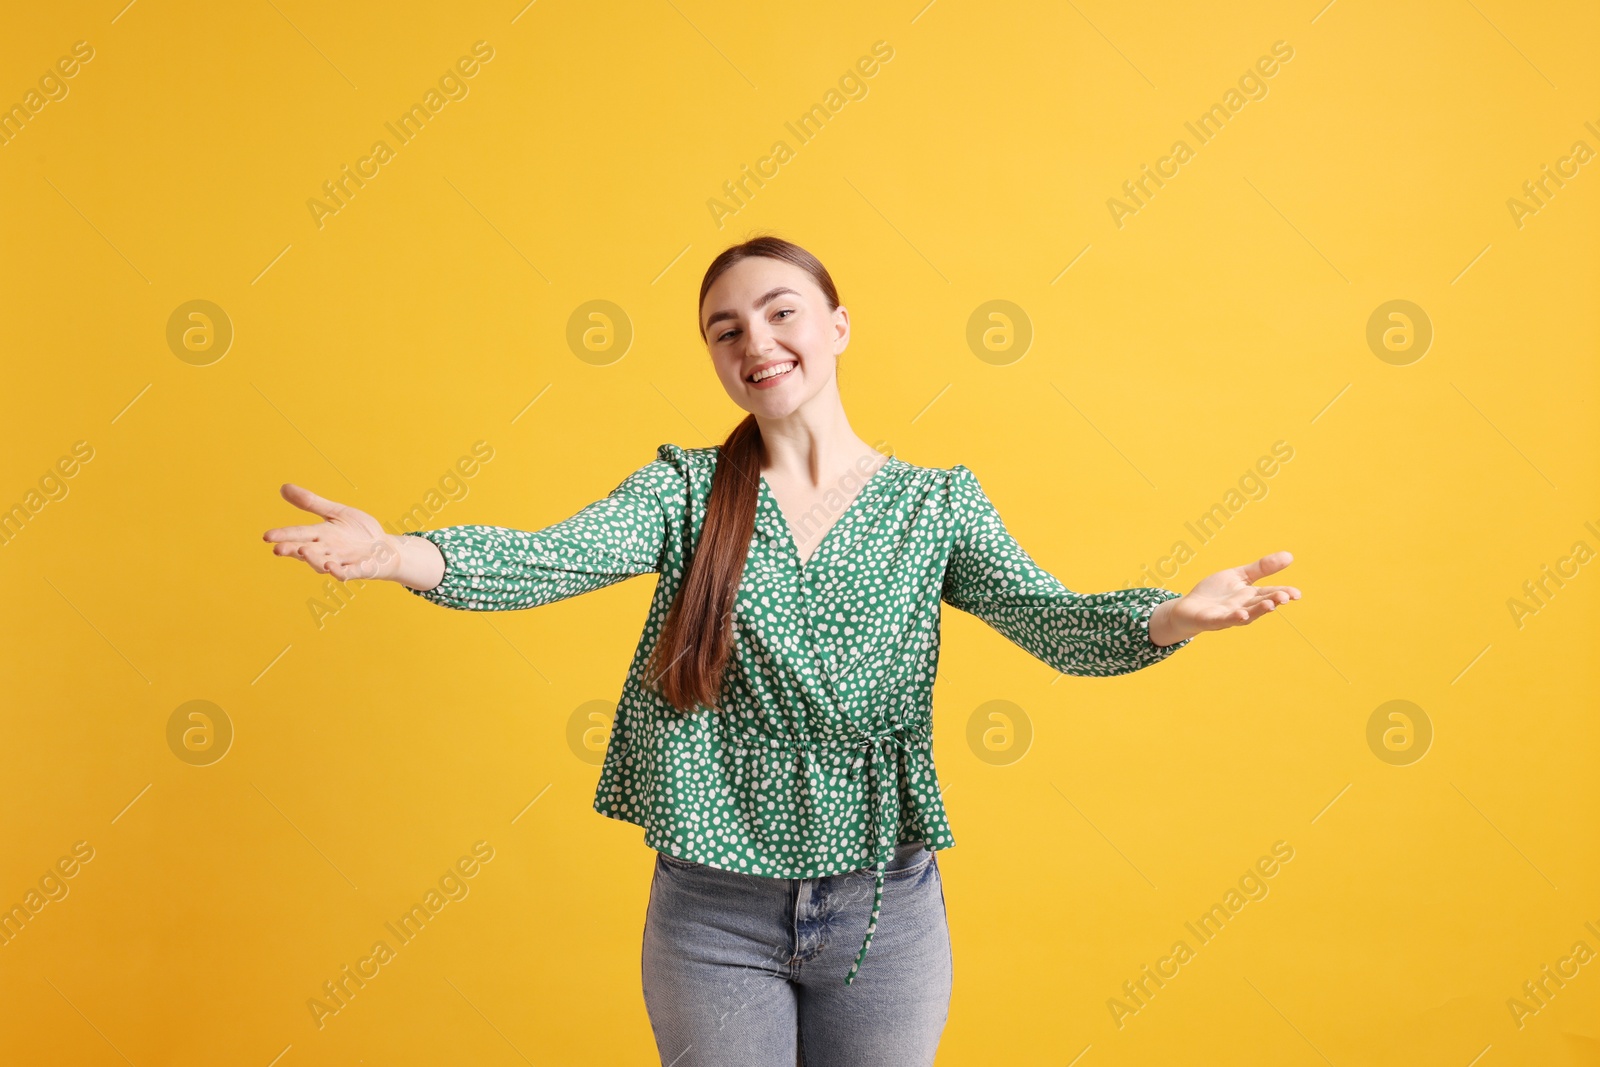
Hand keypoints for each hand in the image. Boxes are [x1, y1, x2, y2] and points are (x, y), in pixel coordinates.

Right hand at [263, 484, 406, 582]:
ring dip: (313, 559)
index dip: (283, 535)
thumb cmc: (359, 531)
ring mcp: (343, 561)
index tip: (266, 536)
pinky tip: (332, 568)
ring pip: (323, 563)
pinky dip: (339, 572)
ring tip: (303, 551)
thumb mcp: (335, 512)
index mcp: (321, 535)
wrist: (385, 548)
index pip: (299, 534)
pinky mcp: (359, 570)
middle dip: (292, 550)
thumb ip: (311, 503)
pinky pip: (347, 573)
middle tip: (278, 549)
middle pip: (306, 551)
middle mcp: (328, 550)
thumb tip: (283, 487)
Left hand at [1148, 551, 1300, 645]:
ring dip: (1258, 611)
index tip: (1297, 594)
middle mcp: (1244, 607)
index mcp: (1251, 596)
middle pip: (1261, 604)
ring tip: (1270, 605)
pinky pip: (1224, 620)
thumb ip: (1261, 568)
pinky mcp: (1213, 620)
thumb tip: (1290, 555)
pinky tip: (1241, 614)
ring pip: (1246, 614)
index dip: (1284, 593)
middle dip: (1273, 601)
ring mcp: (1229, 615)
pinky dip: (1233, 618)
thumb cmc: (1216, 592)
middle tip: (1285, 597)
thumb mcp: (1239, 575)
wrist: (1189, 607)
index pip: (1271, 593)